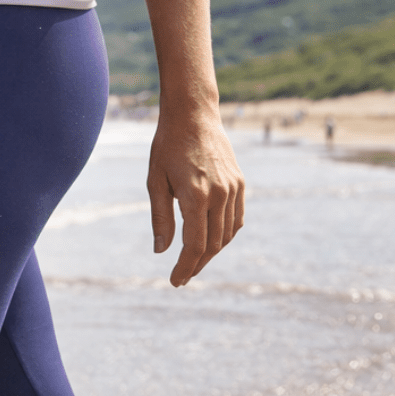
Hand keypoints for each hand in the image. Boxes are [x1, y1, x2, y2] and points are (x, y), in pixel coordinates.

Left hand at [148, 112, 244, 286]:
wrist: (194, 114)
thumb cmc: (168, 147)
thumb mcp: (155, 182)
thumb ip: (160, 218)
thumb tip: (161, 251)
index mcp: (196, 196)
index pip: (194, 245)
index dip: (185, 267)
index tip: (176, 281)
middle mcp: (219, 194)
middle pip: (212, 245)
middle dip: (196, 265)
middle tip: (182, 278)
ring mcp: (233, 189)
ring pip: (226, 235)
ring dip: (211, 253)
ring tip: (194, 262)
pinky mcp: (239, 184)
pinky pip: (236, 220)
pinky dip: (225, 236)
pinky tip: (212, 243)